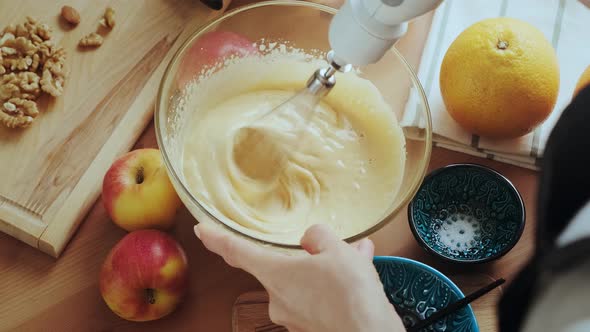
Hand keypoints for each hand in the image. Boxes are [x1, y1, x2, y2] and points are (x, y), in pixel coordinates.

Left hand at [194, 223, 404, 331]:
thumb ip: (319, 238)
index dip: (217, 239)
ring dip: (326, 275)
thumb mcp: (338, 251)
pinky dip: (334, 292)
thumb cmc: (350, 294)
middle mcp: (279, 299)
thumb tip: (313, 240)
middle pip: (284, 269)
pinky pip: (318, 302)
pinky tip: (358, 288)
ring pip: (306, 286)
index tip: (201, 230)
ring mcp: (293, 318)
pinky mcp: (310, 329)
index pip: (237, 252)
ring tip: (357, 267)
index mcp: (276, 274)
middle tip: (335, 252)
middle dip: (309, 259)